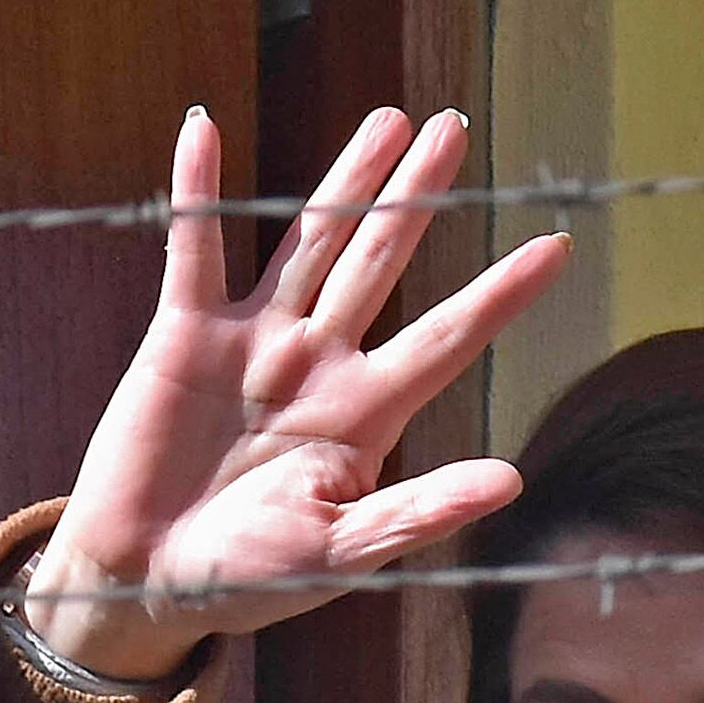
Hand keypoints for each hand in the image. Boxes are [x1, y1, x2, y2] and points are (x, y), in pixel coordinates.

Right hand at [18, 106, 571, 679]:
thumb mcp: (340, 555)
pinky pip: (195, 249)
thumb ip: (417, 513)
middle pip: (382, 261)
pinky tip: (205, 129)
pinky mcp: (184, 335)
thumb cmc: (249, 580)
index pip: (447, 338)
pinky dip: (198, 191)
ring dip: (346, 178)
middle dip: (419, 196)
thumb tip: (511, 482)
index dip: (499, 294)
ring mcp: (254, 341)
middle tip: (456, 128)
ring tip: (388, 119)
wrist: (147, 582)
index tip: (556, 249)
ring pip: (311, 239)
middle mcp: (319, 364)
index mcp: (366, 415)